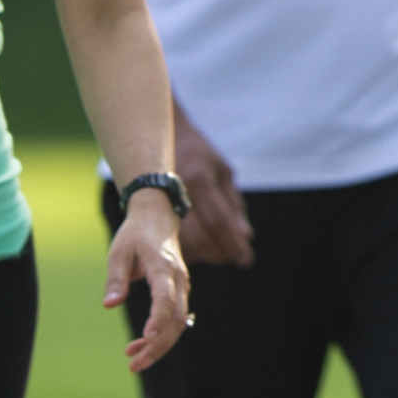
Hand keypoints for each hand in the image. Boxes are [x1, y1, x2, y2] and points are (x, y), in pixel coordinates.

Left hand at [107, 193, 193, 371]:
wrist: (157, 218)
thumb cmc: (135, 235)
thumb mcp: (118, 252)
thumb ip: (116, 279)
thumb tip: (109, 305)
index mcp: (163, 267)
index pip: (165, 297)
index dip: (157, 318)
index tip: (146, 337)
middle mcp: (178, 278)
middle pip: (175, 318)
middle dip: (156, 345)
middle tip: (133, 364)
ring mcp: (182, 286)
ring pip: (178, 323)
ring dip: (159, 345)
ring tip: (134, 360)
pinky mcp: (180, 291)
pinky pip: (176, 318)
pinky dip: (162, 335)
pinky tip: (142, 344)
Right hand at [171, 107, 252, 267]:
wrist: (162, 138)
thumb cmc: (197, 153)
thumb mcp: (222, 171)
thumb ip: (233, 204)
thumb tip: (245, 236)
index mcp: (198, 179)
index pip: (219, 221)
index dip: (233, 244)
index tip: (246, 259)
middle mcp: (178, 193)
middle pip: (199, 237)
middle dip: (219, 252)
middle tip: (235, 256)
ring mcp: (161, 202)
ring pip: (183, 243)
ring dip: (204, 254)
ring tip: (220, 252)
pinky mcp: (150, 211)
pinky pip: (171, 240)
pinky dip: (188, 249)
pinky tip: (201, 246)